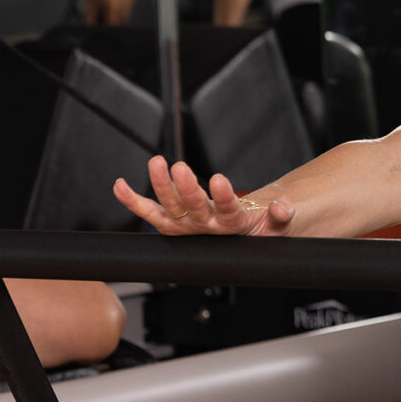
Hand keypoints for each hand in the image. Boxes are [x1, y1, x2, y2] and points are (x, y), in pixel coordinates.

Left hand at [80, 0, 135, 23]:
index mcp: (113, 4)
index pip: (114, 24)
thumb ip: (91, 18)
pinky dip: (124, 3)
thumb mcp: (89, 2)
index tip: (104, 27)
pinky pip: (130, 1)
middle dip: (115, 20)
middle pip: (122, 19)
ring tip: (110, 7)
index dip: (109, 27)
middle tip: (106, 18)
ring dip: (120, 13)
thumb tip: (92, 27)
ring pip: (127, 10)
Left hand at [113, 157, 293, 236]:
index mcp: (233, 227)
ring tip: (156, 162)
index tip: (221, 181)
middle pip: (193, 210)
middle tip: (180, 167)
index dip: (224, 199)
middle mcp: (206, 227)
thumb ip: (281, 216)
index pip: (229, 213)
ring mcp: (187, 225)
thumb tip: (281, 206)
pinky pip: (149, 212)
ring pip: (170, 209)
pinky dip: (132, 201)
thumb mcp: (278, 227)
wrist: (243, 239)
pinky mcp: (173, 222)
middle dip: (186, 189)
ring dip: (160, 186)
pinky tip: (119, 185)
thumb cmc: (260, 229)